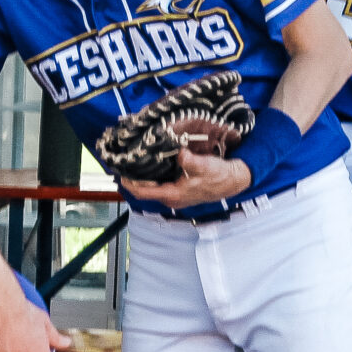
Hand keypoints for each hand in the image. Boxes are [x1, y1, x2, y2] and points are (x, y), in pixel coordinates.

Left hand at [119, 149, 254, 210]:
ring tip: (131, 162)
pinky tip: (148, 163)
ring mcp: (175, 195)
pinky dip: (151, 176)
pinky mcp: (179, 190)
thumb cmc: (219, 175)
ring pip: (150, 187)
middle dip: (132, 178)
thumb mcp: (205, 166)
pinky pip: (159, 184)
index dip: (128, 183)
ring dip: (141, 177)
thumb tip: (180, 154)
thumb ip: (191, 161)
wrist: (233, 180)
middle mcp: (171, 198)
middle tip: (122, 162)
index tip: (118, 171)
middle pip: (143, 190)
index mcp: (173, 194)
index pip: (142, 192)